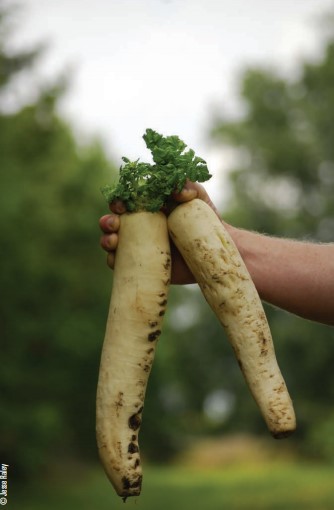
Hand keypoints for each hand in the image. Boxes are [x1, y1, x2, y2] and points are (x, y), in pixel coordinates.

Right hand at [99, 181, 219, 284]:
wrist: (214, 252)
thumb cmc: (205, 221)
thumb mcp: (200, 200)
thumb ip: (191, 187)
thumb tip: (178, 191)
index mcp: (147, 207)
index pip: (125, 200)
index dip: (118, 201)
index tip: (121, 205)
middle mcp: (138, 226)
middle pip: (112, 221)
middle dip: (107, 221)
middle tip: (114, 224)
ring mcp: (138, 246)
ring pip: (111, 242)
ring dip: (106, 239)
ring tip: (113, 241)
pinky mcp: (140, 265)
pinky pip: (119, 264)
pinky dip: (112, 261)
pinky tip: (115, 259)